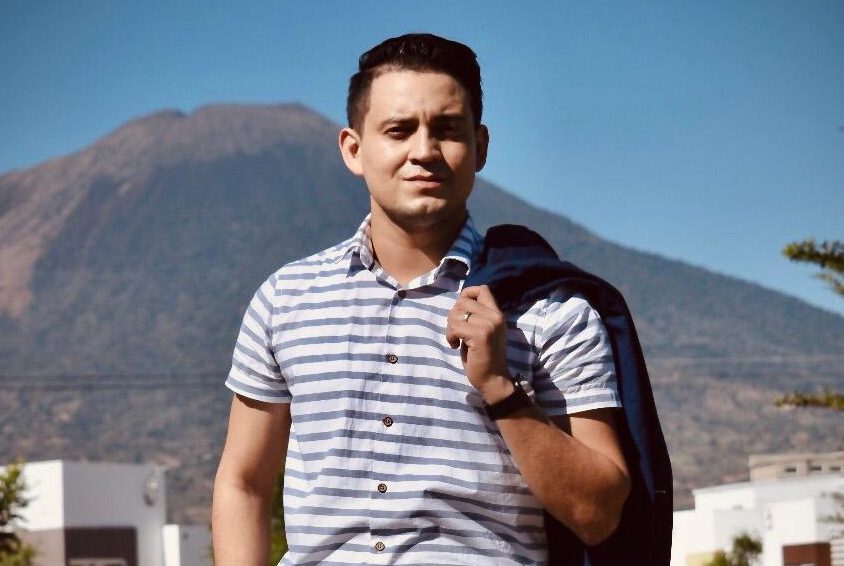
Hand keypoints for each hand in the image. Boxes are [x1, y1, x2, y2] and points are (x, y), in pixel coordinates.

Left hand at [446, 285, 512, 400]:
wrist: (493, 379)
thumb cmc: (484, 357)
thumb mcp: (484, 330)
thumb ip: (476, 315)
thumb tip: (458, 303)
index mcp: (497, 314)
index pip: (482, 289)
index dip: (466, 295)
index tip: (461, 312)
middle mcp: (495, 316)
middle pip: (463, 301)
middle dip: (453, 315)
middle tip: (456, 331)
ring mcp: (489, 325)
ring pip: (457, 313)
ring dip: (450, 327)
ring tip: (455, 339)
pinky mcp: (480, 335)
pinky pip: (455, 326)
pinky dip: (450, 336)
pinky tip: (455, 345)